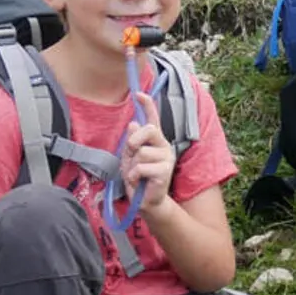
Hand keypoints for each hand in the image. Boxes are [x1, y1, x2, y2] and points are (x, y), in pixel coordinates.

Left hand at [121, 91, 172, 212]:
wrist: (145, 201)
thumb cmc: (137, 177)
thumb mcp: (129, 157)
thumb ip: (132, 141)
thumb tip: (133, 123)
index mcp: (154, 140)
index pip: (153, 118)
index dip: (148, 105)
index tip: (139, 94)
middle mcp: (163, 145)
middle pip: (150, 130)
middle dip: (135, 140)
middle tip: (132, 153)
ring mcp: (166, 158)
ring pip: (142, 152)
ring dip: (132, 165)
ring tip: (135, 174)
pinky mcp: (164, 171)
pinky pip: (142, 167)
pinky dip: (134, 175)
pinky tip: (138, 180)